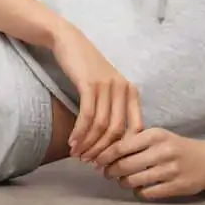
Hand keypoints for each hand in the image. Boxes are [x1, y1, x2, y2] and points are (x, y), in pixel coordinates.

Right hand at [50, 23, 142, 162]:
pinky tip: (73, 142)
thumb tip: (112, 141)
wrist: (69, 41)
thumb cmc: (87, 67)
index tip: (111, 160)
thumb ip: (114, 107)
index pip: (135, 128)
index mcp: (131, 91)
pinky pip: (86, 116)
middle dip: (104, 150)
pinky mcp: (89, 84)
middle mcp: (122, 89)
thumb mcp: (107, 86)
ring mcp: (106, 86)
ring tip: (78, 155)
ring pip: (101, 126)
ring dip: (89, 144)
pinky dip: (80, 132)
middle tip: (91, 163)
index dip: (124, 149)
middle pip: (117, 131)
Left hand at [92, 128, 204, 199]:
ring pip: (134, 181)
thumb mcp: (158, 136)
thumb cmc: (177, 147)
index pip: (121, 146)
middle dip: (111, 171)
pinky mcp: (176, 187)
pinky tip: (139, 189)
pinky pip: (147, 193)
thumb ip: (135, 141)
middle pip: (125, 165)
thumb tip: (105, 152)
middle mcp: (162, 151)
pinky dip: (138, 193)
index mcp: (155, 135)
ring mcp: (170, 170)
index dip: (105, 156)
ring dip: (123, 183)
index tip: (98, 161)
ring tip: (122, 181)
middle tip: (107, 173)